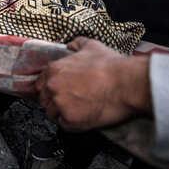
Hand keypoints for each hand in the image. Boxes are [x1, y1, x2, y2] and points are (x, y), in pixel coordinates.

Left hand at [34, 37, 150, 130]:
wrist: (127, 83)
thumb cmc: (111, 65)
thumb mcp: (92, 46)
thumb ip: (77, 44)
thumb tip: (70, 45)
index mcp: (54, 70)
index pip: (40, 83)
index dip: (49, 87)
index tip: (59, 91)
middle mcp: (53, 87)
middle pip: (44, 99)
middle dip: (54, 100)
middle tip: (70, 101)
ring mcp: (60, 105)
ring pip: (52, 113)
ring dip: (61, 112)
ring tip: (77, 109)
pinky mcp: (71, 120)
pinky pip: (64, 125)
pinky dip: (71, 123)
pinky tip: (83, 116)